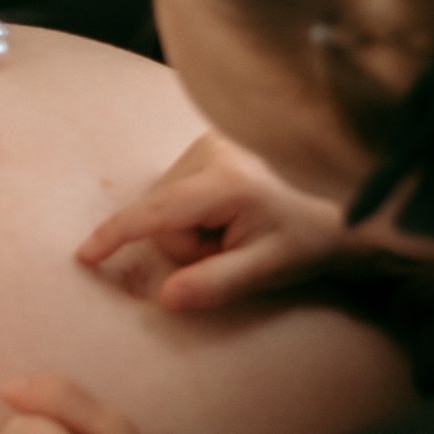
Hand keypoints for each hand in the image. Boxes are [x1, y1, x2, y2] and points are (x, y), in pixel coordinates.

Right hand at [78, 131, 348, 312]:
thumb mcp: (268, 269)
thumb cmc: (310, 238)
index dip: (116, 235)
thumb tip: (164, 297)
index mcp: (227, 181)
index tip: (85, 257)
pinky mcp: (213, 136)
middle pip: (160, 213)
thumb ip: (216, 284)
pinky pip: (178, 184)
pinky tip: (230, 210)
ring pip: (166, 200)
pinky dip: (194, 207)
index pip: (156, 213)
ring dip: (190, 226)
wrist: (349, 200)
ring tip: (236, 229)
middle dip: (186, 243)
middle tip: (232, 252)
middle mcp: (213, 147)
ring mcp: (212, 137)